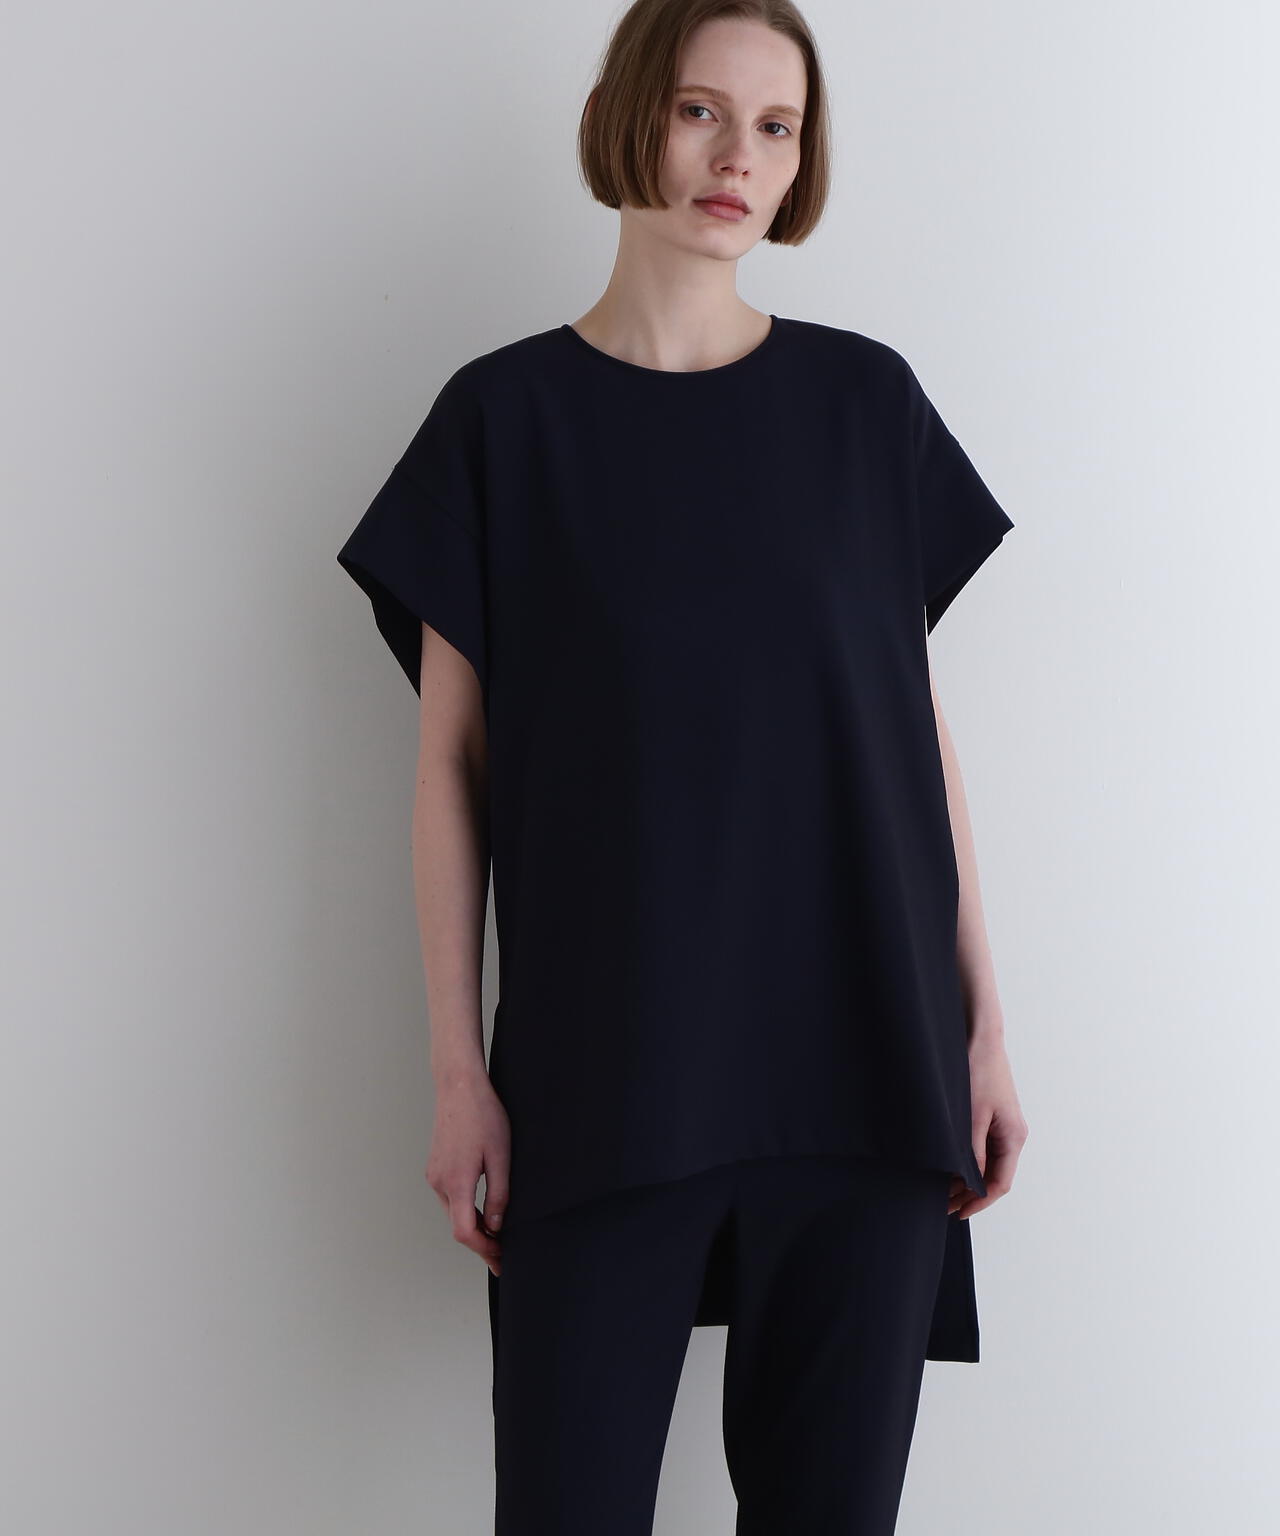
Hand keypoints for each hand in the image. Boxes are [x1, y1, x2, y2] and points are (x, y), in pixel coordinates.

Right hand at [425, 1067, 510, 1275]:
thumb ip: (499, 1194)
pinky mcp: (435, 1167)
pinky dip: (465, 1210)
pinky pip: (449, 1198)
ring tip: (496, 1235)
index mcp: (457, 1182)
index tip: (500, 1259)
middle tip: (502, 1255)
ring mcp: (434, 1174)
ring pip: (453, 1213)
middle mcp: (439, 1182)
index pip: (466, 1233)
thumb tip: (497, 1225)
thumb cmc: (482, 1115)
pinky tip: (482, 1211)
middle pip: (458, 1226)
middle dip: (481, 1243)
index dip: (484, 1250)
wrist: (459, 1086)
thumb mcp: (501, 1155)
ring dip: (473, 1227)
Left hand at [947, 1032, 1027, 1218]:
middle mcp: (1013, 1134)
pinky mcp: (993, 1117)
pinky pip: (983, 1148)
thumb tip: (968, 1181)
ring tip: (942, 1190)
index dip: (979, 1201)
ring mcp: (1004, 1126)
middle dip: (970, 1193)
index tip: (958, 1212)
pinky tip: (949, 1165)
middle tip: (943, 1205)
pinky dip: (968, 1161)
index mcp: (1014, 1137)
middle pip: (994, 1176)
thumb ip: (971, 1150)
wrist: (980, 1037)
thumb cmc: (978, 1070)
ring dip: (967, 1178)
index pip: (1000, 1183)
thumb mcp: (971, 1115)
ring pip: (988, 1163)